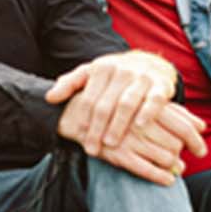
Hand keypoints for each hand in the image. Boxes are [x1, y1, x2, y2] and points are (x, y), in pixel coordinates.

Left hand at [48, 50, 180, 156]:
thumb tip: (49, 98)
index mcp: (101, 68)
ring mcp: (142, 77)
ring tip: (110, 143)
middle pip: (105, 104)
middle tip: (91, 148)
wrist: (150, 63)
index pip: (88, 98)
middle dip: (97, 129)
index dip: (82, 119)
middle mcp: (121, 70)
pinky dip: (147, 112)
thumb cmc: (114, 75)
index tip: (77, 136)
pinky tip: (139, 126)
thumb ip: (69, 84)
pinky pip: (154, 100)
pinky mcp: (161, 85)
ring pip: (127, 103)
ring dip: (118, 125)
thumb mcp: (90, 74)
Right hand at [84, 102, 207, 186]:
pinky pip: (147, 170)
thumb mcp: (145, 104)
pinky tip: (168, 180)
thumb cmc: (119, 107)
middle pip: (176, 144)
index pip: (183, 126)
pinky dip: (162, 177)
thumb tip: (201, 126)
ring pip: (166, 157)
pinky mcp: (118, 154)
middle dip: (182, 154)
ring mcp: (129, 138)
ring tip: (176, 168)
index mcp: (149, 106)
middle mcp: (140, 121)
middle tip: (183, 160)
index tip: (201, 151)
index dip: (196, 141)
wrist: (80, 113)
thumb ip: (175, 113)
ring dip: (175, 166)